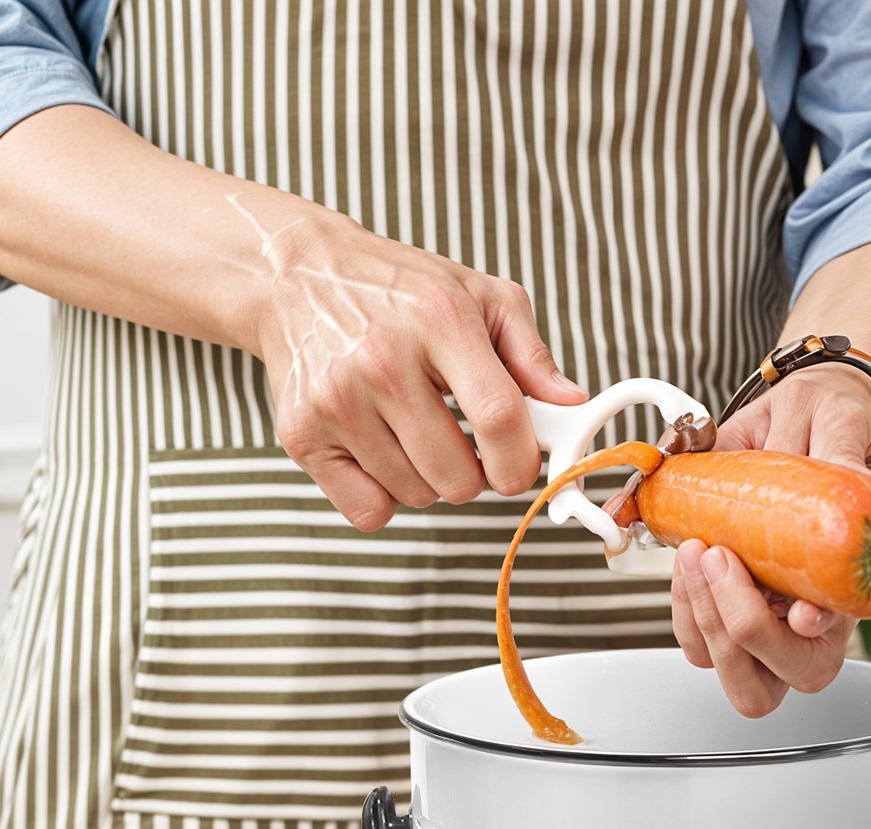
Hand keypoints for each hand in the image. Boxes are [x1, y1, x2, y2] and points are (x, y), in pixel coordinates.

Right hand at [244, 198, 586, 528]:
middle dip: (473, 474)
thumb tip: (572, 404)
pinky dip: (383, 497)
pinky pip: (368, 511)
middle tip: (457, 438)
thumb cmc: (399, 291)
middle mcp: (384, 363)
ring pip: (416, 497)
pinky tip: (380, 453)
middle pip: (458, 478)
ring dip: (425, 479)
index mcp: (440, 322)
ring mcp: (338, 402)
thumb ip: (531, 354)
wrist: (298, 275)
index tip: (517, 466)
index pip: (499, 420)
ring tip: (411, 431)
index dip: (520, 462)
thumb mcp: (478, 296)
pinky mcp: (302, 434)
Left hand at [671, 364, 870, 716]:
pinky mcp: (724, 607)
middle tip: (719, 558)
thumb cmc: (836, 432)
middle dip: (736, 628)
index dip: (809, 637)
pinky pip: (694, 636)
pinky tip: (689, 557)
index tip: (799, 610)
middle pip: (769, 682)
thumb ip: (842, 449)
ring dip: (700, 614)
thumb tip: (835, 471)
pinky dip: (683, 601)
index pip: (829, 645)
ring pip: (722, 663)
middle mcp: (807, 621)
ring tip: (697, 550)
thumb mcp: (846, 424)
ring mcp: (763, 622)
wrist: (807, 421)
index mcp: (852, 589)